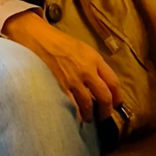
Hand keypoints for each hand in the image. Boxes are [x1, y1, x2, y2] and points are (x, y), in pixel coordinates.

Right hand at [1, 10, 120, 123]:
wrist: (38, 38)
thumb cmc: (60, 42)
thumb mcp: (84, 49)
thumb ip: (95, 65)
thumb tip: (103, 85)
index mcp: (94, 59)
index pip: (114, 82)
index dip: (118, 97)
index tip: (117, 104)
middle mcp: (86, 71)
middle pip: (105, 97)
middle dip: (106, 111)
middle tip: (104, 116)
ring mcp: (72, 80)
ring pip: (88, 105)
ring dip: (89, 115)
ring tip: (87, 117)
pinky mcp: (58, 87)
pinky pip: (71, 106)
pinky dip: (74, 115)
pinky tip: (74, 117)